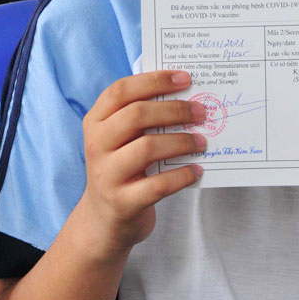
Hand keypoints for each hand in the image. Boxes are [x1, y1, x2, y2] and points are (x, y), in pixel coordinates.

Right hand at [82, 71, 206, 255]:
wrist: (103, 220)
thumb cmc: (122, 168)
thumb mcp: (122, 139)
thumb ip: (143, 117)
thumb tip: (187, 95)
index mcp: (96, 121)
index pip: (121, 91)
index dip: (154, 81)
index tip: (185, 78)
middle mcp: (97, 145)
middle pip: (136, 115)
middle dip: (174, 110)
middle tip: (201, 112)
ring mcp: (107, 175)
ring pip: (147, 148)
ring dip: (181, 141)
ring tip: (201, 142)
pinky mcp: (123, 202)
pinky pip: (158, 185)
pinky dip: (182, 176)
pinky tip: (196, 171)